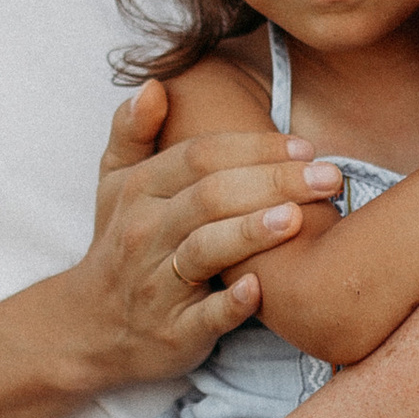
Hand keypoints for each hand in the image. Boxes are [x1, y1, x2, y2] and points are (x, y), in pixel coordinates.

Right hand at [68, 82, 344, 386]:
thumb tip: (154, 85)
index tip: (305, 147)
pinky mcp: (174, 332)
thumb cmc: (119, 244)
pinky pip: (204, 317)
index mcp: (139, 191)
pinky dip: (231, 305)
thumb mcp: (113, 185)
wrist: (88, 327)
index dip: (254, 147)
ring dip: (251, 233)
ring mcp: (158, 285)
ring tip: (296, 218)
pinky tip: (260, 289)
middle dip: (272, 182)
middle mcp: (145, 234)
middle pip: (210, 197)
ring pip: (205, 250)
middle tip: (330, 177)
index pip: (200, 156)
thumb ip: (131, 131)